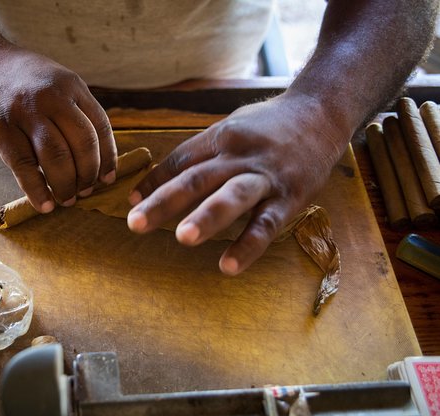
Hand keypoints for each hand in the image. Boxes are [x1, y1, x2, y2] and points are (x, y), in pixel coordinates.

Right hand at [0, 45, 116, 211]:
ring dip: (66, 185)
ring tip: (67, 200)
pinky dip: (37, 190)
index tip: (108, 179)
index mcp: (72, 86)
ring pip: (56, 157)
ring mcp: (24, 111)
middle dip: (88, 175)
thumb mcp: (56, 83)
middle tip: (85, 192)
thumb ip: (75, 111)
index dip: (108, 158)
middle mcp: (52, 97)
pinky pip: (23, 165)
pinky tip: (44, 204)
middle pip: (83, 144)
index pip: (100, 127)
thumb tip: (96, 157)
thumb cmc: (20, 80)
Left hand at [127, 91, 348, 274]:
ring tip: (183, 238)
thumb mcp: (229, 130)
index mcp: (220, 138)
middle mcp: (238, 155)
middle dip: (164, 202)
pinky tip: (228, 266)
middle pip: (197, 178)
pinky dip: (248, 245)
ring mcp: (265, 175)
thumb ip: (195, 156)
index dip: (153, 182)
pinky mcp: (291, 195)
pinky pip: (266, 223)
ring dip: (207, 217)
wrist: (321, 112)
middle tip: (135, 223)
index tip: (131, 203)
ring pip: (232, 196)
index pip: (179, 161)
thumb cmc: (266, 128)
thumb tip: (152, 185)